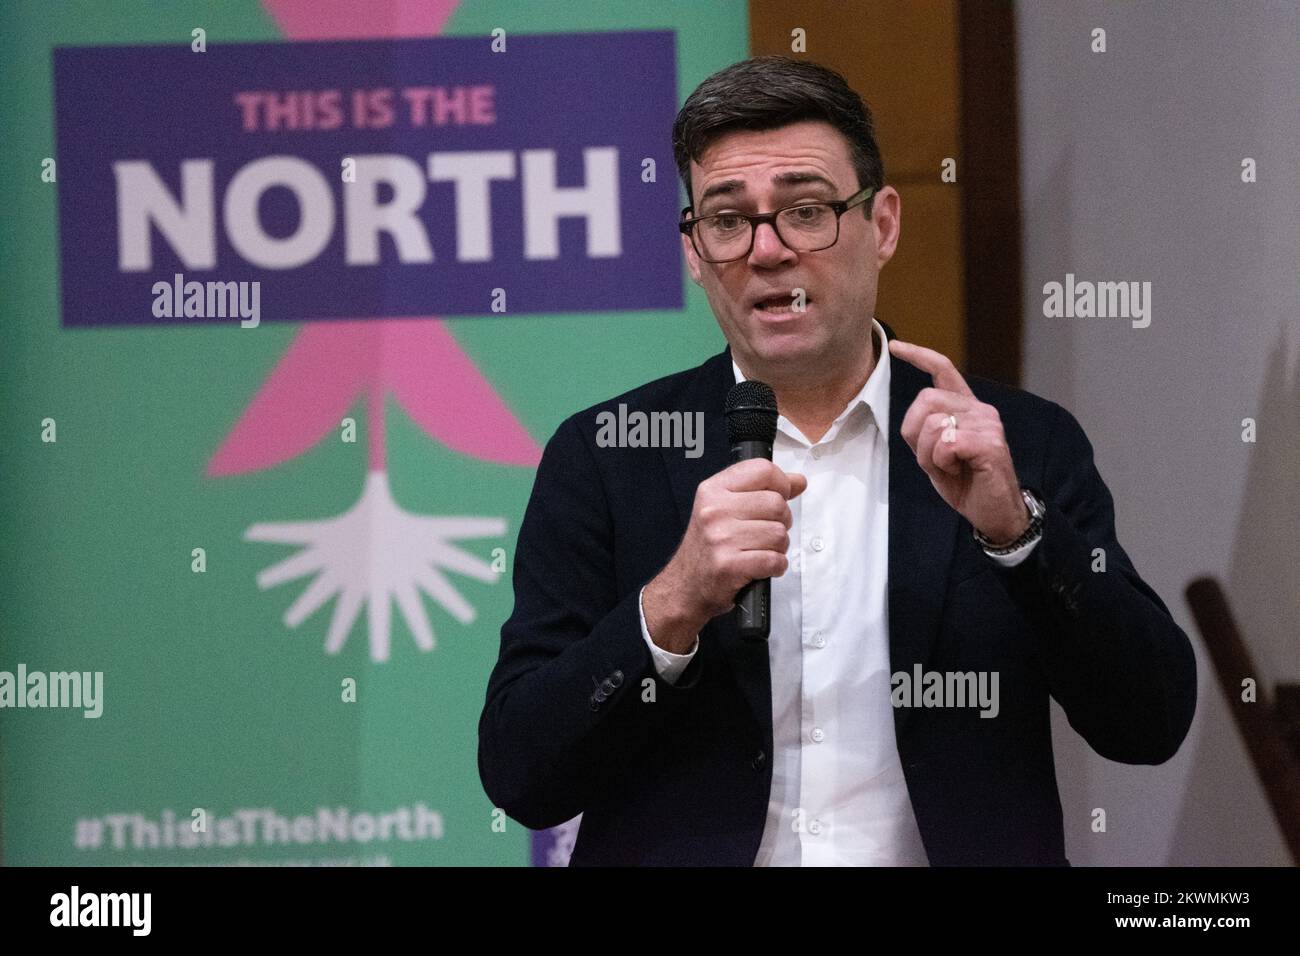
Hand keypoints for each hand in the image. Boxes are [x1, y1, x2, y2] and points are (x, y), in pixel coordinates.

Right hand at [643, 458, 806, 651]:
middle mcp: (714, 511)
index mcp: (713, 490)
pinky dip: (775, 567)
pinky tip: (760, 566)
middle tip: (765, 532)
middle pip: (777, 503)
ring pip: (780, 533)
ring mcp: (721, 538)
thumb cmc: (708, 547)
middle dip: (781, 521)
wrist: (685, 586)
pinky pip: (775, 560)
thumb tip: (797, 481)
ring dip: (778, 547)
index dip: (781, 484)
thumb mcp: (725, 509)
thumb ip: (761, 491)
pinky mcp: (729, 565)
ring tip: (759, 550)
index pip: (763, 470)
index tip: (780, 497)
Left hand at [889, 339, 1028, 544]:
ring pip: (933, 425)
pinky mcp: (990, 442)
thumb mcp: (934, 454)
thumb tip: (922, 415)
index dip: (917, 355)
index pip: (942, 370)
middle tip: (935, 459)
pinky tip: (960, 470)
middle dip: (917, 434)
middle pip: (925, 400)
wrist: (993, 512)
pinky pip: (947, 443)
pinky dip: (943, 462)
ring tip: (951, 466)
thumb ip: (924, 431)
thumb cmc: (965, 482)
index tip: (894, 347)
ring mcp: (987, 423)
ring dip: (930, 454)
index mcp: (965, 408)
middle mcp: (979, 409)